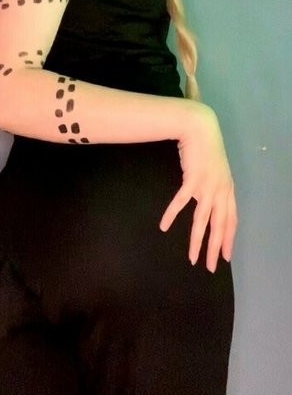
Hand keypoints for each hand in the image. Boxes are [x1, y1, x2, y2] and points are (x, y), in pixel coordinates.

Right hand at [159, 104, 237, 271]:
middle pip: (220, 226)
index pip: (231, 220)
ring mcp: (208, 186)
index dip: (229, 239)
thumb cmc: (206, 146)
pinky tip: (163, 226)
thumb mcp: (216, 168)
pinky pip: (181, 202)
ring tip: (192, 257)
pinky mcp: (193, 179)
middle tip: (211, 266)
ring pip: (202, 220)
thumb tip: (208, 197)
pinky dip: (172, 214)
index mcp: (228, 190)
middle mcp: (221, 191)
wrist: (200, 127)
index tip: (225, 256)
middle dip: (215, 248)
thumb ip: (214, 184)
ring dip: (197, 241)